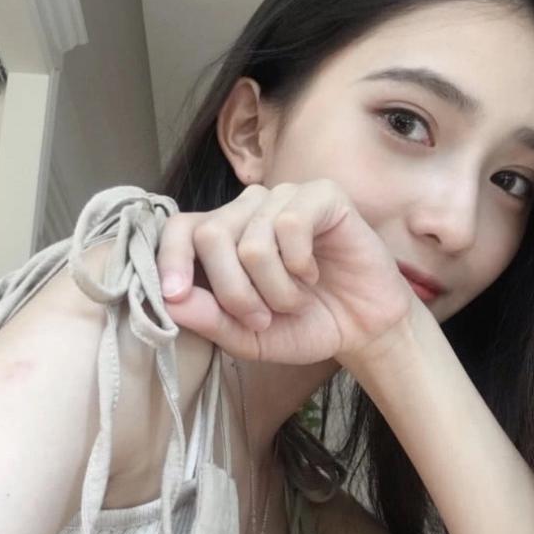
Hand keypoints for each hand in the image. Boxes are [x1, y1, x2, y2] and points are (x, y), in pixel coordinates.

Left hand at [156, 179, 415, 364]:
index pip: (180, 228)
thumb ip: (211, 320)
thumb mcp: (250, 337)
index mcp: (227, 236)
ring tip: (295, 299)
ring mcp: (286, 198)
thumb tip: (171, 301)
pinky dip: (299, 265)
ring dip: (274, 288)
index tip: (173, 294)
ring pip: (252, 240)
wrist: (364, 327)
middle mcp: (251, 210)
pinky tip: (313, 272)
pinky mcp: (322, 196)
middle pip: (212, 236)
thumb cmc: (306, 325)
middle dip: (234, 292)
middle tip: (262, 318)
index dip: (169, 258)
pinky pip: (290, 225)